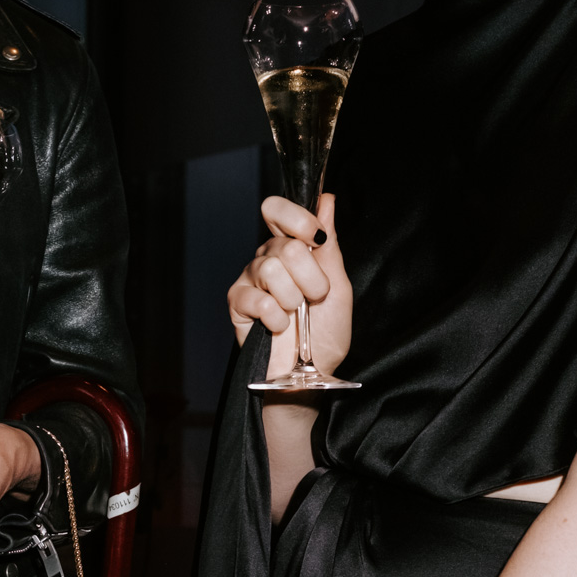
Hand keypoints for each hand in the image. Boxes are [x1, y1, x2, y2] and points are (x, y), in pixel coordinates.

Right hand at [227, 192, 352, 380]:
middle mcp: (267, 259)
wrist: (308, 376)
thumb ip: (330, 244)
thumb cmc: (325, 335)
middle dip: (310, 277)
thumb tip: (326, 200)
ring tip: (296, 315)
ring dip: (294, 300)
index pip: (279, 210)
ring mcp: (250, 280)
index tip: (317, 239)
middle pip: (286, 245)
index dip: (298, 219)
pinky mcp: (237, 304)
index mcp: (291, 249)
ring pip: (272, 269)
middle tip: (313, 298)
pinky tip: (279, 327)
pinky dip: (277, 318)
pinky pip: (259, 299)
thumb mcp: (338, 286)